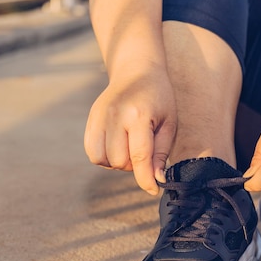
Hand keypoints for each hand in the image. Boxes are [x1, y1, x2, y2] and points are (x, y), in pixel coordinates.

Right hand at [84, 67, 176, 194]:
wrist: (137, 70)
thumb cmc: (159, 98)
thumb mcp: (169, 123)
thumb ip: (161, 152)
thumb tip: (157, 180)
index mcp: (138, 115)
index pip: (139, 157)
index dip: (146, 178)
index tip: (153, 190)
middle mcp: (114, 116)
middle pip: (119, 161)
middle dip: (133, 166)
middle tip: (144, 152)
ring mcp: (99, 117)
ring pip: (102, 160)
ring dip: (117, 163)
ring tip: (130, 148)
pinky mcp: (90, 119)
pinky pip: (91, 151)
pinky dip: (104, 157)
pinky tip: (117, 146)